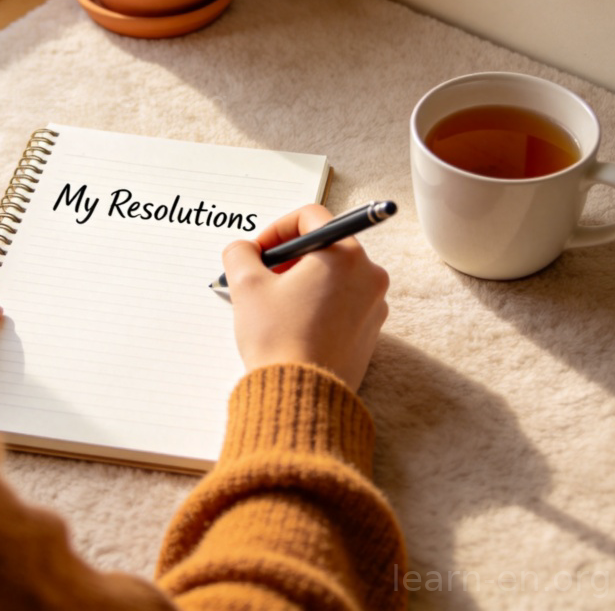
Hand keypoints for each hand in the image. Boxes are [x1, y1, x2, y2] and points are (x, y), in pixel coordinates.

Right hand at [222, 205, 389, 391]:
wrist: (301, 397)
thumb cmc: (278, 340)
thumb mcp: (246, 285)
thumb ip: (240, 252)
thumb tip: (244, 249)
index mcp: (345, 255)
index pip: (310, 217)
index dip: (277, 228)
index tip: (259, 251)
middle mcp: (368, 275)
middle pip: (325, 245)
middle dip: (289, 257)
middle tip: (263, 277)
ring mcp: (374, 305)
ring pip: (334, 274)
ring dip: (302, 279)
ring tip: (274, 303)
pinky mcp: (370, 331)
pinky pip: (342, 301)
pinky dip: (318, 302)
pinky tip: (292, 322)